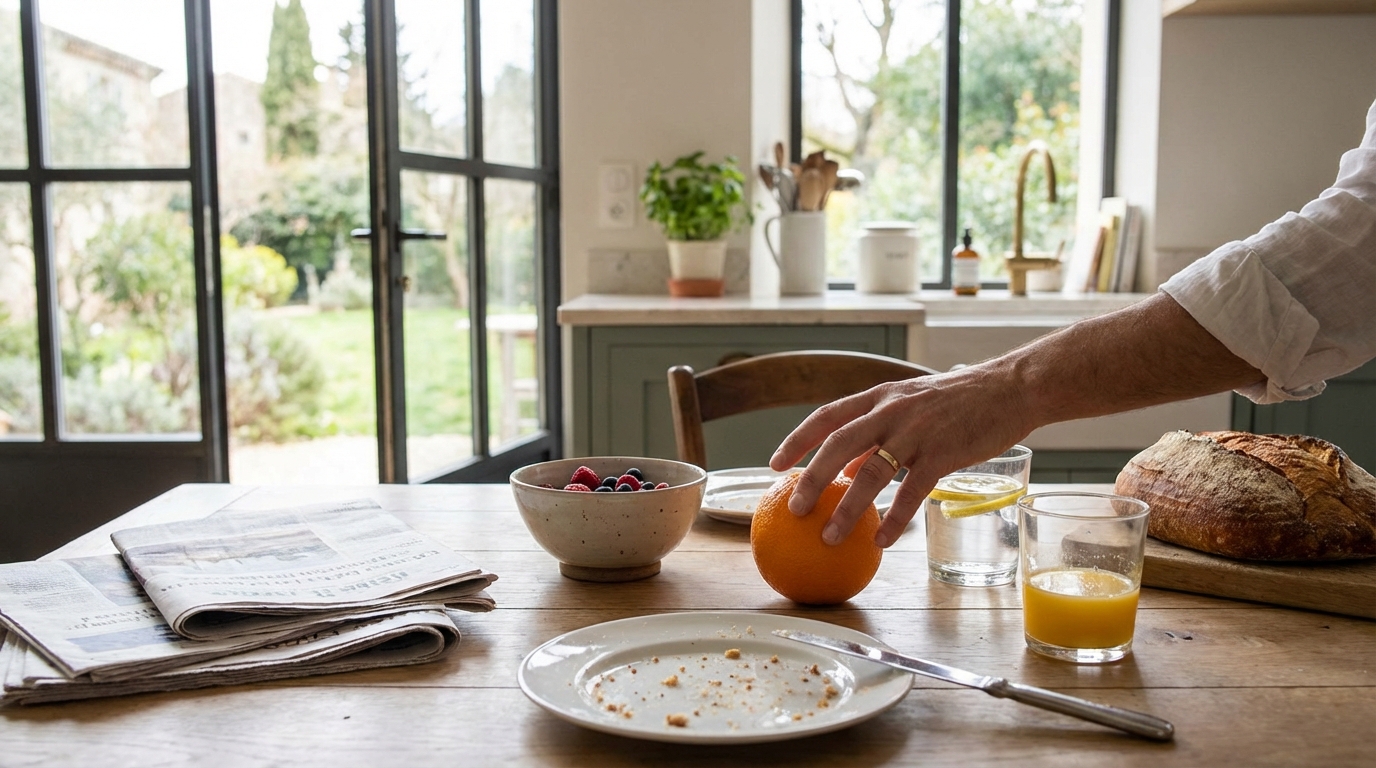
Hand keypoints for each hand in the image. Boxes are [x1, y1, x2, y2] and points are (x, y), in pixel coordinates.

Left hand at [769, 360, 1034, 547]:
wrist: (1012, 388)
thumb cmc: (961, 401)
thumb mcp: (912, 406)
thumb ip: (880, 435)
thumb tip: (849, 471)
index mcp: (880, 397)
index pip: (827, 415)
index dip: (797, 439)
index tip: (774, 464)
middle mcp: (891, 410)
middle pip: (838, 444)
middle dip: (810, 477)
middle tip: (794, 509)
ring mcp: (917, 431)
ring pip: (871, 472)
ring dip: (847, 508)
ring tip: (828, 536)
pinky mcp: (944, 452)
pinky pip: (912, 491)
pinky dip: (894, 518)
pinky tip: (881, 541)